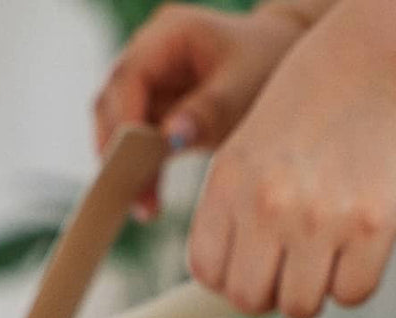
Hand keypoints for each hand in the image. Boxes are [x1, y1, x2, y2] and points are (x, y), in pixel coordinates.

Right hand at [93, 3, 311, 219]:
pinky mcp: (155, 114)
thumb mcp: (246, 87)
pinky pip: (135, 148)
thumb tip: (171, 137)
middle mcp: (150, 54)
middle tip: (130, 194)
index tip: (128, 163)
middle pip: (112, 103)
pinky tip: (149, 204)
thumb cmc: (269, 65)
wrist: (283, 65)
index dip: (123, 119)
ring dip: (125, 169)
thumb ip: (210, 110)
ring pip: (117, 128)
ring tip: (143, 208)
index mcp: (170, 32)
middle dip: (116, 151)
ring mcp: (149, 85)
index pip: (128, 75)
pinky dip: (140, 175)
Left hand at [187, 13, 395, 317]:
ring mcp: (318, 218)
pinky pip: (352, 294)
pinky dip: (356, 281)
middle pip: (249, 300)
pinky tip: (359, 249)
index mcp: (228, 184)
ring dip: (314, 291)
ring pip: (300, 307)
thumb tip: (230, 285)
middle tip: (291, 267)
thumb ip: (234, 211)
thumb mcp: (249, 149)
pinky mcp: (371, 226)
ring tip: (327, 254)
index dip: (230, 280)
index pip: (207, 273)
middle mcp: (266, 204)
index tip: (252, 269)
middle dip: (271, 293)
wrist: (382, 55)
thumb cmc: (317, 102)